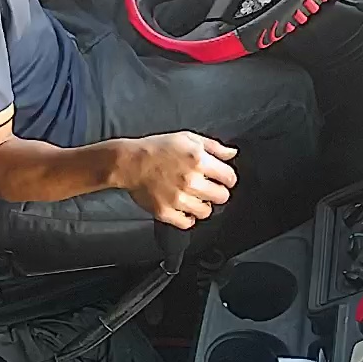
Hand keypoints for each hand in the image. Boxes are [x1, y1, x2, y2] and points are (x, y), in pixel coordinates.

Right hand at [119, 132, 237, 228]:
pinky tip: (183, 207)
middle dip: (217, 192)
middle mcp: (191, 181)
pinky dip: (187, 217)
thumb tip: (232, 153)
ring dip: (202, 205)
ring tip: (193, 196)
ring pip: (206, 212)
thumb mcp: (187, 138)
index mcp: (198, 160)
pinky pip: (188, 223)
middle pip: (222, 197)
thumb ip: (213, 147)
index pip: (229, 178)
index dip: (227, 178)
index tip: (222, 179)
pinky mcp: (166, 212)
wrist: (130, 162)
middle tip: (207, 187)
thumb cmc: (157, 148)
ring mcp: (178, 198)